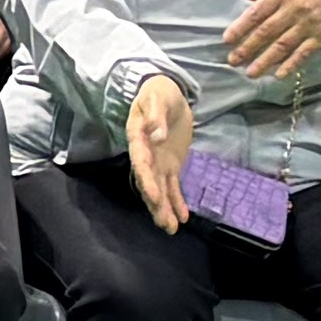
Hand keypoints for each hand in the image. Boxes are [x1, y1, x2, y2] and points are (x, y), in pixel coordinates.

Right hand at [123, 73, 200, 229]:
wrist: (166, 93)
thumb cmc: (159, 92)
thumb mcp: (158, 98)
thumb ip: (156, 116)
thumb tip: (156, 134)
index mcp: (138, 138)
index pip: (141, 163)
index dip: (147, 181)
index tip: (155, 197)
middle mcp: (145, 155)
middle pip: (148, 182)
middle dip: (156, 204)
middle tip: (165, 224)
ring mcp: (157, 162)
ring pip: (159, 188)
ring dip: (164, 208)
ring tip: (171, 228)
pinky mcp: (170, 165)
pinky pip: (173, 186)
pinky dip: (177, 201)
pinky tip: (182, 217)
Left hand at [222, 0, 320, 78]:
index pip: (256, 12)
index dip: (241, 27)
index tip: (227, 40)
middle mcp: (294, 8)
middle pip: (266, 31)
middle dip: (247, 48)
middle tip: (233, 61)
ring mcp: (309, 23)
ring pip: (282, 45)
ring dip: (265, 60)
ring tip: (250, 73)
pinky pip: (304, 52)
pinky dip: (291, 64)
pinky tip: (278, 74)